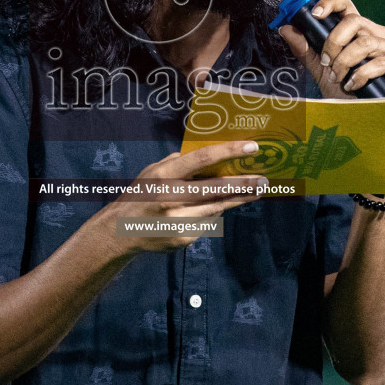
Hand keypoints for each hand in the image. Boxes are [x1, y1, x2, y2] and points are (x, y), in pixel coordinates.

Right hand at [99, 139, 266, 253]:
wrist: (120, 231)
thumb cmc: (141, 194)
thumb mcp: (153, 171)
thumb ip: (178, 163)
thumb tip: (210, 156)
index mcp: (164, 175)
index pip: (202, 158)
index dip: (229, 151)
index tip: (252, 147)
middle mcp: (171, 197)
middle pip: (216, 189)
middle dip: (243, 184)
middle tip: (264, 180)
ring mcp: (178, 220)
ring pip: (216, 208)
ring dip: (236, 200)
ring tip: (254, 192)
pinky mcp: (184, 237)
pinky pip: (207, 223)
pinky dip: (211, 215)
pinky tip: (213, 210)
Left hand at [277, 0, 384, 97]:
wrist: (364, 120)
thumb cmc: (347, 94)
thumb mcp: (321, 70)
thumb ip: (306, 49)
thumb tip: (286, 29)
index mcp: (360, 31)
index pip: (347, 6)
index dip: (331, 4)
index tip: (315, 14)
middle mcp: (379, 35)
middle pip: (354, 21)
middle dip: (334, 42)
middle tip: (327, 62)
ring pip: (366, 42)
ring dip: (345, 62)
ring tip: (339, 78)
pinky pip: (382, 62)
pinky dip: (362, 75)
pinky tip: (354, 86)